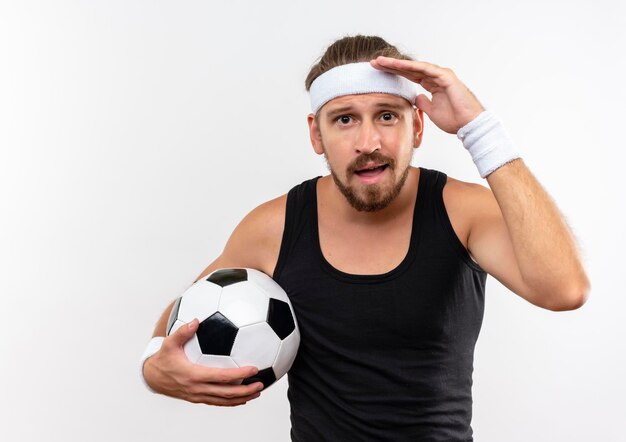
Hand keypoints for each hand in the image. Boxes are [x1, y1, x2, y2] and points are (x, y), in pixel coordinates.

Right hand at [143, 318, 263, 406]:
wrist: (152, 378)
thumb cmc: (163, 359)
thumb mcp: (169, 343)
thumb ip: (183, 332)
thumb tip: (196, 320)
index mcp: (193, 375)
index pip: (221, 377)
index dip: (239, 374)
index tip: (253, 369)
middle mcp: (197, 389)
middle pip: (226, 393)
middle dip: (246, 390)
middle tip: (261, 384)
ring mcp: (198, 396)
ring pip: (223, 400)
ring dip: (242, 398)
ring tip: (257, 392)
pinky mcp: (197, 398)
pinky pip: (217, 402)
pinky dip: (231, 401)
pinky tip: (242, 397)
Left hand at [370, 56, 485, 133]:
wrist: (469, 125)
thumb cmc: (455, 119)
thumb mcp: (432, 111)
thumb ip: (423, 103)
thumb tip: (414, 97)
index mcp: (432, 84)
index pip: (409, 76)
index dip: (393, 74)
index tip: (377, 72)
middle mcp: (435, 77)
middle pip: (409, 69)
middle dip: (391, 66)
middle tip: (374, 63)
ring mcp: (441, 75)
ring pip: (415, 66)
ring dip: (397, 64)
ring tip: (381, 62)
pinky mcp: (446, 77)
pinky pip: (425, 70)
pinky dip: (412, 67)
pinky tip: (398, 65)